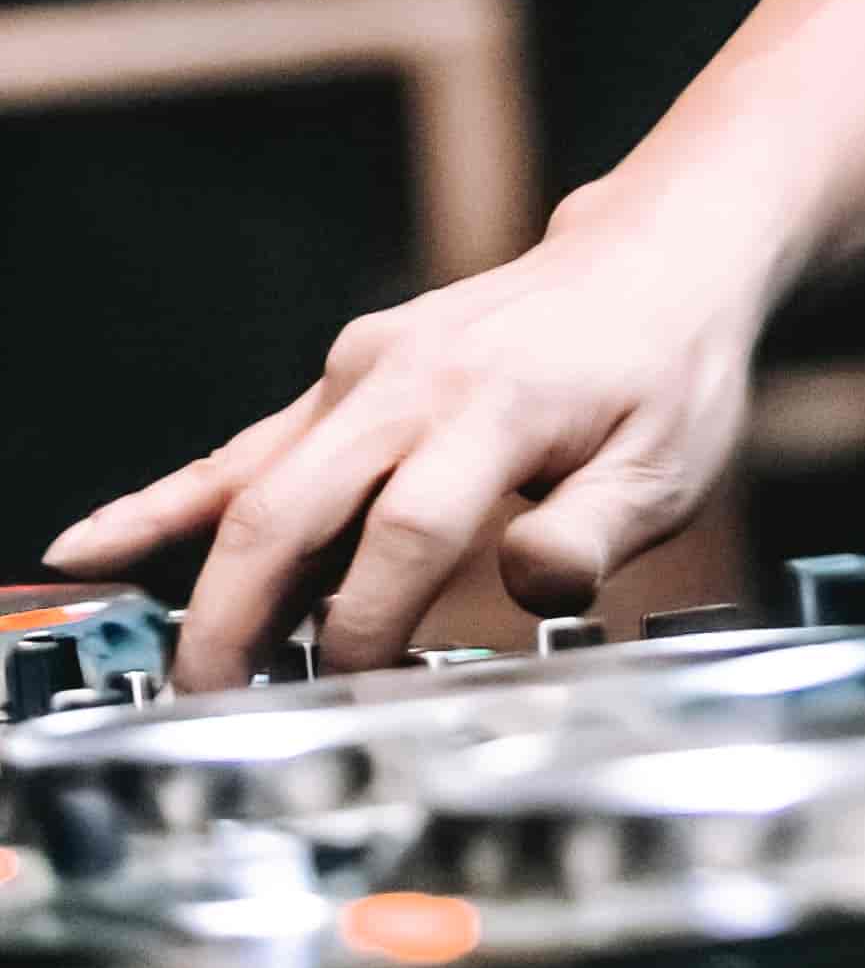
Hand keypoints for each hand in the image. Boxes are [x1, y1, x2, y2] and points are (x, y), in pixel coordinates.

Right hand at [45, 191, 767, 683]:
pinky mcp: (344, 377)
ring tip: (147, 664)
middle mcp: (416, 379)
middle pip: (296, 506)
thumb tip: (532, 589)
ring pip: (253, 479)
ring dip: (196, 577)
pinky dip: (167, 501)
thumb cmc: (665, 369)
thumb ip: (596, 532)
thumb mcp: (671, 460)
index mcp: (501, 405)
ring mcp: (366, 371)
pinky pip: (245, 448)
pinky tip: (91, 544)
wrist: (654, 257)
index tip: (354, 689)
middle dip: (240, 620)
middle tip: (209, 710)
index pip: (409, 530)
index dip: (370, 621)